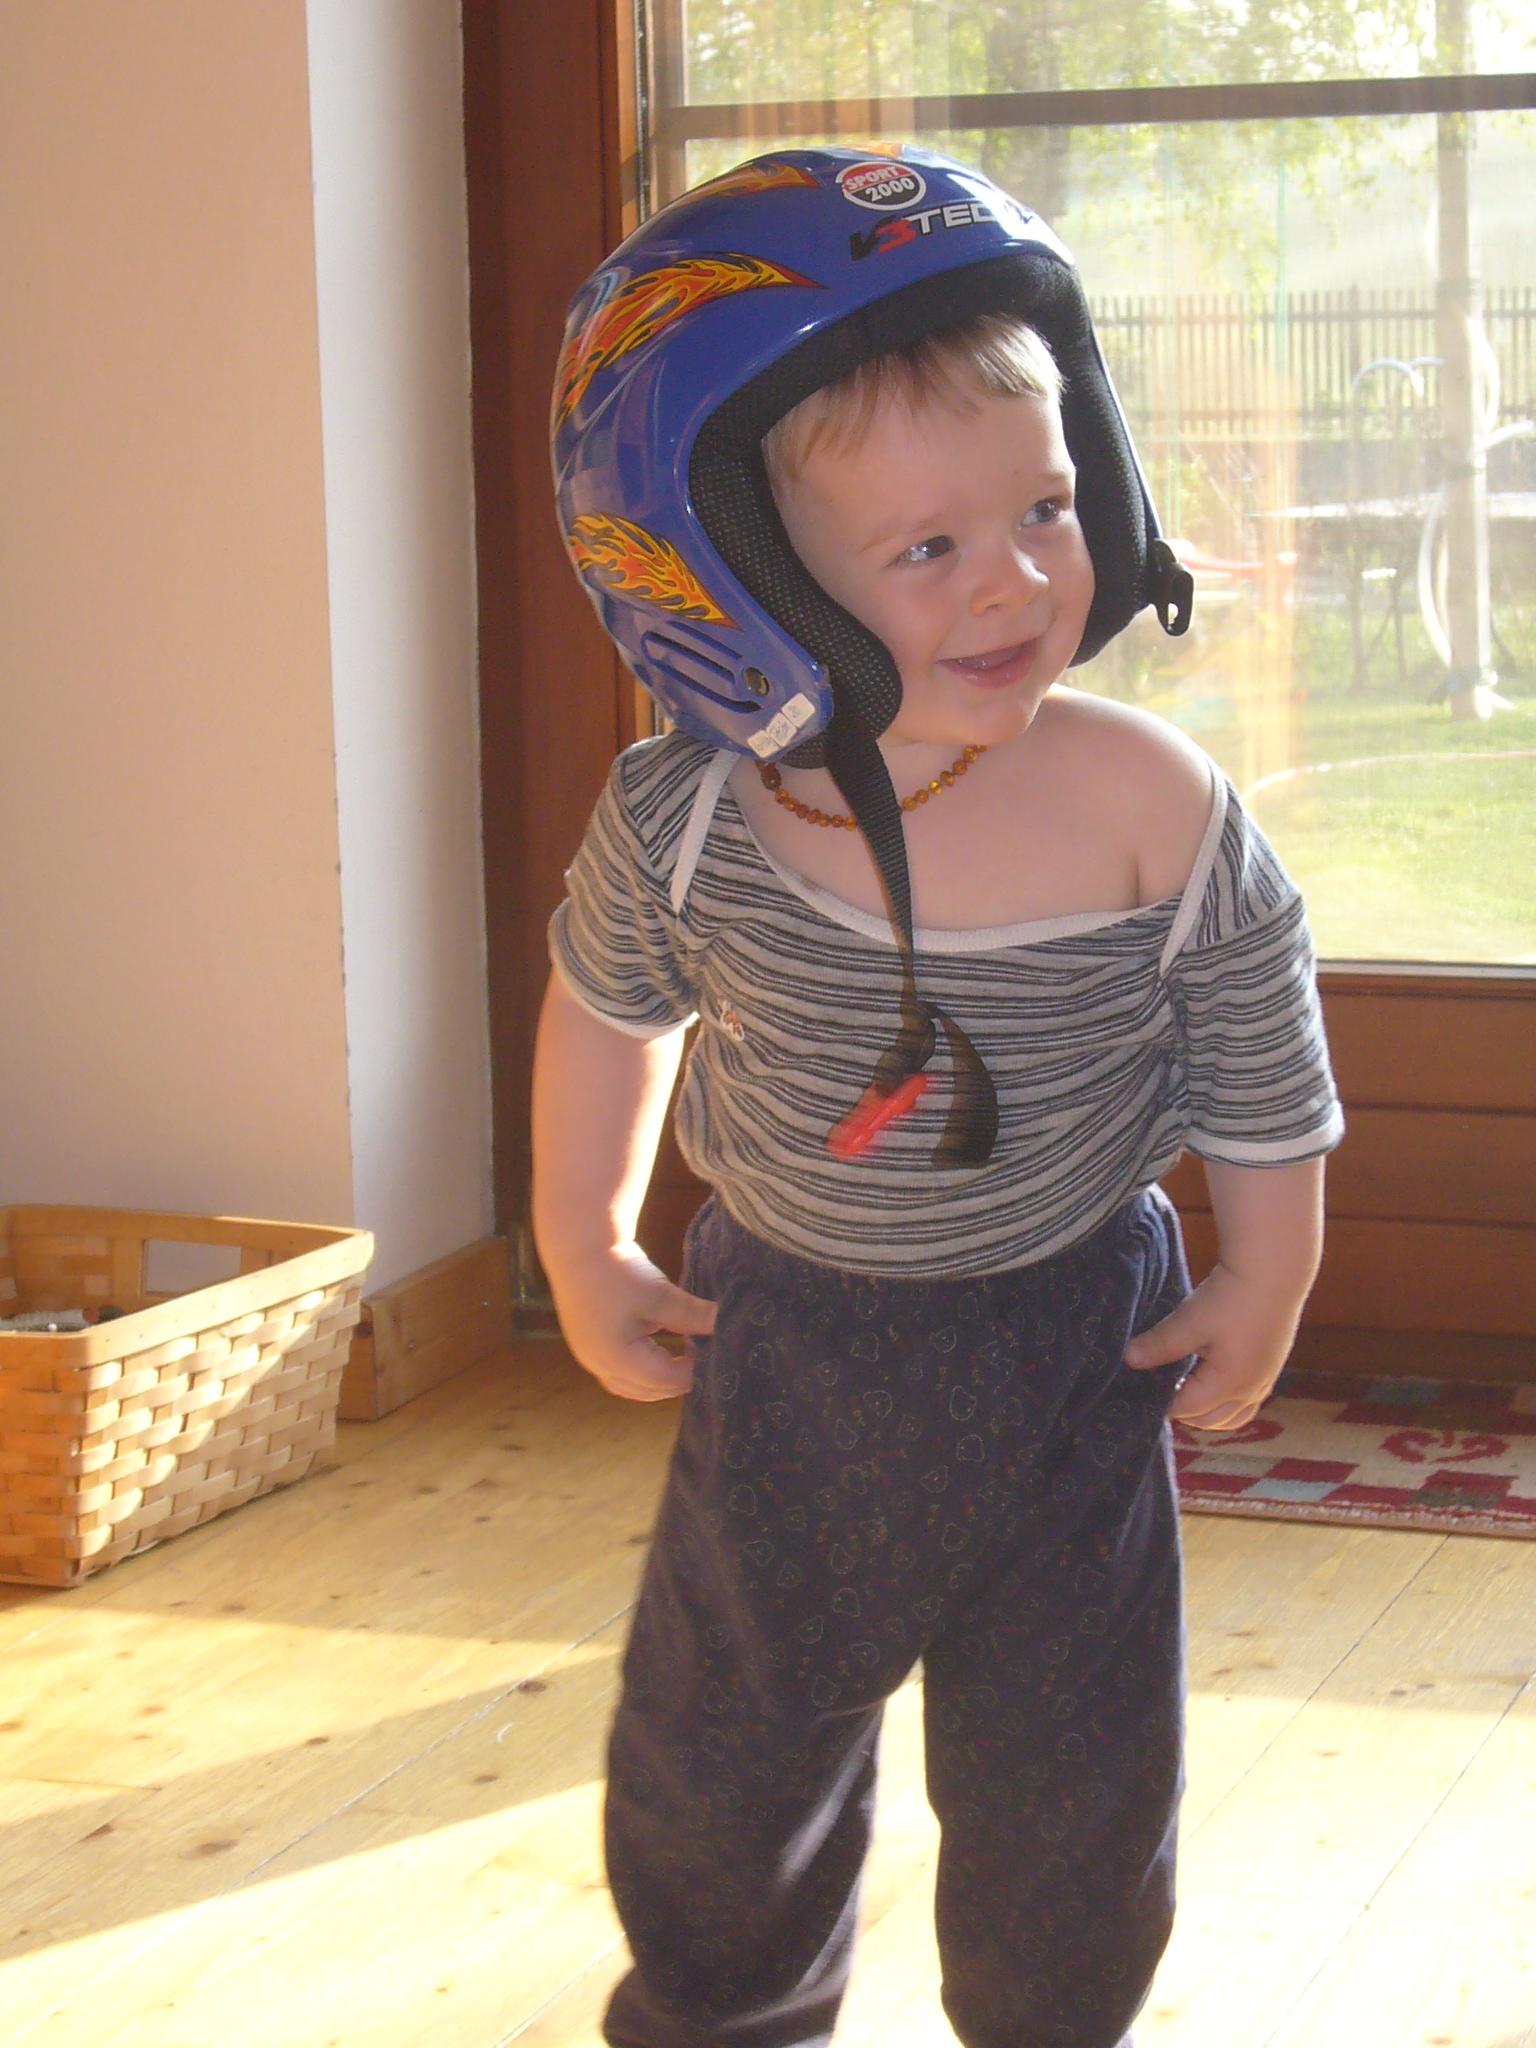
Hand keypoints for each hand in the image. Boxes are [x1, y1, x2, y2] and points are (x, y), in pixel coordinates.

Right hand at [548, 1241, 715, 1402]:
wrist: (576, 1246)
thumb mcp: (659, 1294)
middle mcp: (600, 1366)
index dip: (694, 1371)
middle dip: (678, 1380)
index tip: (715, 1353)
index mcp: (618, 1359)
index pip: (667, 1380)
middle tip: (704, 1358)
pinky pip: (618, 1374)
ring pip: (631, 1387)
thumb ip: (692, 1315)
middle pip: (648, 1390)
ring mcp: (590, 1358)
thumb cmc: (616, 1271)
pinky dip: (641, 1371)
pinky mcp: (587, 1346)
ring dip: (659, 1379)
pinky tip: (659, 1352)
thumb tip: (725, 1324)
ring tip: (684, 1358)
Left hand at [1122, 1261, 1304, 1432]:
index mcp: (1229, 1385)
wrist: (1275, 1271)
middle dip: (1186, 1410)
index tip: (1143, 1389)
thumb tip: (1129, 1360)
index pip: (1187, 1409)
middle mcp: (1252, 1390)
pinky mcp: (1273, 1364)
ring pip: (1235, 1413)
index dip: (1163, 1402)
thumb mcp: (1189, 1322)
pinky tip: (1213, 1373)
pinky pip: (1249, 1398)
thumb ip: (1160, 1345)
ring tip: (1188, 1386)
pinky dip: (1228, 1397)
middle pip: (1212, 1420)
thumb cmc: (1231, 1298)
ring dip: (1210, 1409)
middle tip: (1163, 1388)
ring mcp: (1266, 1379)